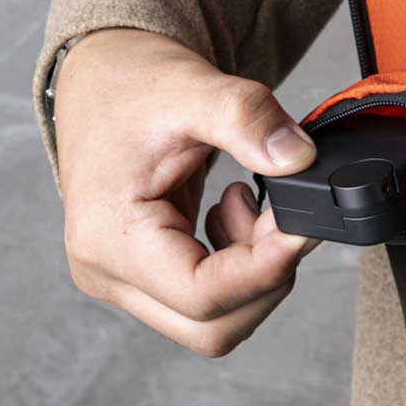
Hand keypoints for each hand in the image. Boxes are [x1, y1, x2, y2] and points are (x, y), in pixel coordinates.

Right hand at [54, 28, 318, 356]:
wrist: (102, 78)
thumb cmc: (131, 84)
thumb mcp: (191, 88)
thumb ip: (247, 120)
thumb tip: (300, 159)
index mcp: (109, 236)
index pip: (202, 295)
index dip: (266, 268)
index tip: (303, 226)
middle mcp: (108, 272)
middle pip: (211, 327)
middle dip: (265, 278)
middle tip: (284, 217)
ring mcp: (125, 279)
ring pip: (213, 321)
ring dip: (255, 273)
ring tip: (252, 206)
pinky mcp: (146, 273)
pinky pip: (207, 299)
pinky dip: (240, 267)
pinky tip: (236, 214)